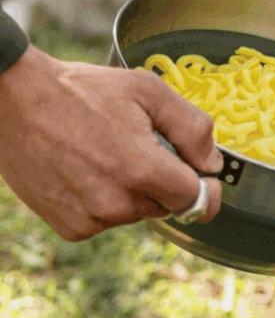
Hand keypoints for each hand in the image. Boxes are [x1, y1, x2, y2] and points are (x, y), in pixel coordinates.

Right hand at [0, 47, 222, 240]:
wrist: (14, 101)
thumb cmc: (83, 91)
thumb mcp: (148, 91)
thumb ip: (192, 128)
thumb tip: (213, 164)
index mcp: (141, 171)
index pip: (196, 200)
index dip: (206, 187)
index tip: (205, 177)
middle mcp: (116, 203)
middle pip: (167, 204)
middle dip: (164, 180)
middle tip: (137, 146)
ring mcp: (90, 219)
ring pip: (137, 212)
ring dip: (134, 190)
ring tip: (106, 154)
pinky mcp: (69, 226)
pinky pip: (107, 220)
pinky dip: (105, 200)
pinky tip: (87, 170)